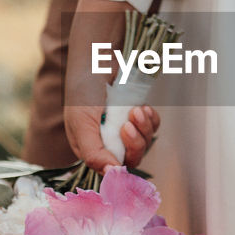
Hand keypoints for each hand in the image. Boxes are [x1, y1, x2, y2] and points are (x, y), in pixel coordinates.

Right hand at [64, 0, 161, 171]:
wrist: (99, 60)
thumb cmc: (84, 91)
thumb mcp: (81, 123)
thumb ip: (93, 152)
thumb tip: (112, 174)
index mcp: (91, 149)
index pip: (112, 170)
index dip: (122, 161)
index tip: (124, 149)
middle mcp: (109, 143)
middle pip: (132, 159)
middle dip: (135, 142)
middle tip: (130, 122)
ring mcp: (125, 130)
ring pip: (144, 143)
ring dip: (144, 127)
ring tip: (136, 110)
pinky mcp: (138, 117)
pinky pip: (152, 127)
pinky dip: (151, 119)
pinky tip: (143, 107)